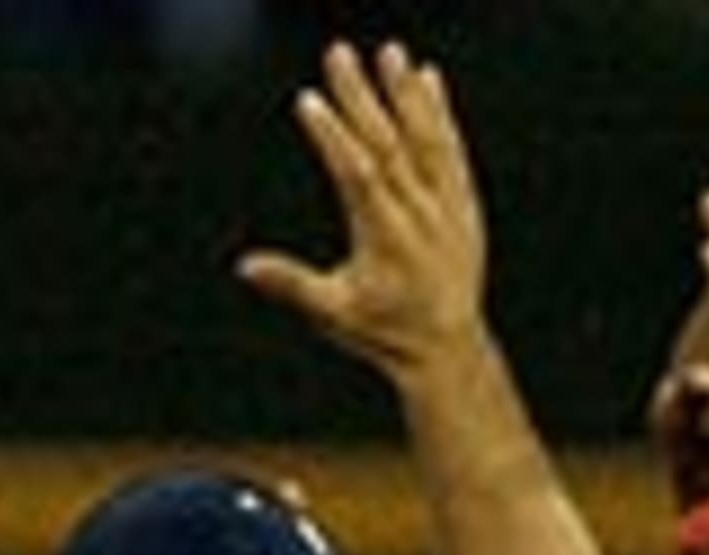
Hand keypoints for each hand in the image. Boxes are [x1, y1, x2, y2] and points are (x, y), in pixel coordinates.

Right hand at [237, 41, 486, 383]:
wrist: (445, 348)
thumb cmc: (384, 333)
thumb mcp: (332, 312)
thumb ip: (291, 284)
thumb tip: (245, 265)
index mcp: (382, 236)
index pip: (355, 173)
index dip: (331, 135)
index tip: (308, 100)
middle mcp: (417, 213)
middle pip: (385, 142)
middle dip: (359, 96)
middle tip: (339, 53)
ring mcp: (444, 204)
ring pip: (424, 138)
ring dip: (405, 92)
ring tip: (389, 52)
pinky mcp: (462, 202)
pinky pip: (450, 149)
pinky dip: (440, 113)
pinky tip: (428, 80)